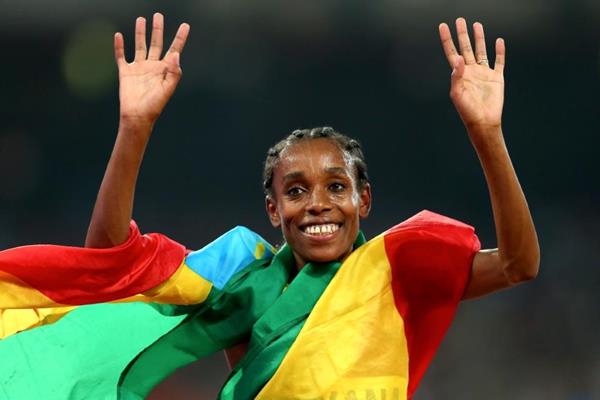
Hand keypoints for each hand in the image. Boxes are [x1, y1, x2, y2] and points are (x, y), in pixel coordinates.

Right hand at [115, 13, 189, 129]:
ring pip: (140, 45)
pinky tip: (119, 35)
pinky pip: (121, 56)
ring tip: (142, 19)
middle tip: (158, 15)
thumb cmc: (154, 106)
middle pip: (156, 43)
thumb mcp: (168, 90)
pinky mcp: (125, 72)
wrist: (137, 116)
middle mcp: (152, 66)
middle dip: (158, 29)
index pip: (174, 50)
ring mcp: (139, 68)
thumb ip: (174, 73)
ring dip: (140, 33)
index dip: (180, 38)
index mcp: (165, 70)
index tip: (185, 26)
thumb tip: (177, 54)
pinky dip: (119, 46)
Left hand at [439, 18, 504, 134]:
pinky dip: (500, 51)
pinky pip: (499, 61)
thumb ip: (456, 76)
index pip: (452, 53)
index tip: (443, 27)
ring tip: (477, 25)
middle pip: (466, 48)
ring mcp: (484, 74)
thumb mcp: (457, 94)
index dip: (447, 40)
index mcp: (460, 75)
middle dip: (462, 34)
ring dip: (479, 38)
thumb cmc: (467, 111)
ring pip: (481, 51)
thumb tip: (459, 58)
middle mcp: (471, 71)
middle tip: (460, 20)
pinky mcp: (497, 78)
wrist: (484, 122)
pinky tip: (498, 41)